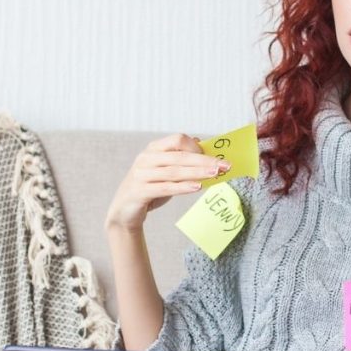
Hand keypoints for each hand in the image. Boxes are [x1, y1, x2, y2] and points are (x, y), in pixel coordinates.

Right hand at [105, 133, 229, 233]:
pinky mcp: (139, 191)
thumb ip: (180, 158)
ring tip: (214, 174)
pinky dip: (183, 187)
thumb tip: (200, 142)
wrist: (125, 211)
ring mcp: (141, 174)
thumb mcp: (166, 171)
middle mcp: (146, 158)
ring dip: (197, 172)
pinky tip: (197, 187)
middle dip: (204, 160)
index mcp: (153, 149)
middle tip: (224, 165)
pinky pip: (165, 187)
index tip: (215, 156)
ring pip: (174, 171)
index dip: (197, 147)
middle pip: (179, 156)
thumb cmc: (150, 188)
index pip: (177, 140)